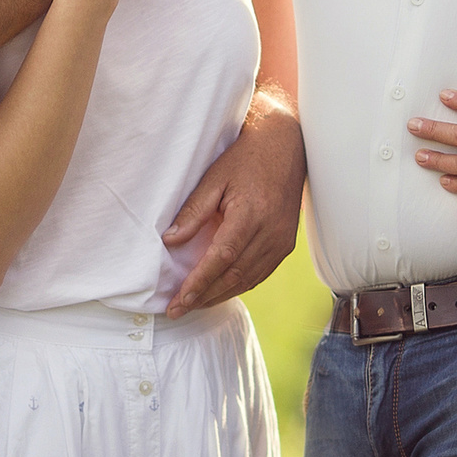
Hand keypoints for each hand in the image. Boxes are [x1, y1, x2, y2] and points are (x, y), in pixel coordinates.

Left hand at [162, 94, 306, 315]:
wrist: (286, 146)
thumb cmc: (246, 158)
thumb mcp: (214, 177)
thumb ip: (193, 211)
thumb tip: (170, 241)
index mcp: (251, 214)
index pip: (221, 259)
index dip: (198, 283)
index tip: (178, 300)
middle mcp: (271, 232)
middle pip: (234, 276)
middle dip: (204, 297)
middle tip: (177, 310)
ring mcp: (282, 241)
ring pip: (248, 279)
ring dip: (220, 295)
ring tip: (193, 304)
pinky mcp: (286, 244)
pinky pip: (260, 273)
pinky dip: (238, 285)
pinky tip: (219, 290)